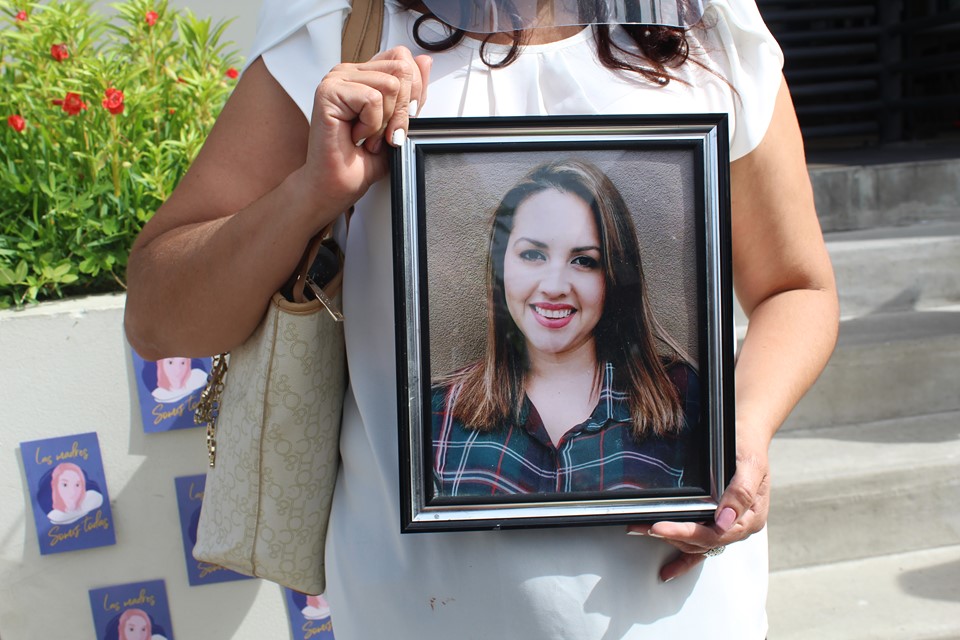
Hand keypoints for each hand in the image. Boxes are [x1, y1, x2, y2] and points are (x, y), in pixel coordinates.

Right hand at [299, 46, 431, 217]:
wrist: (335, 185)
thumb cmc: (359, 160)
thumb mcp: (398, 123)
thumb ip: (412, 93)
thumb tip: (426, 60)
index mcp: (365, 75)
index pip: (402, 58)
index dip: (412, 91)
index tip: (399, 122)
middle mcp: (349, 72)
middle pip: (400, 70)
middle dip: (401, 111)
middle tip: (383, 134)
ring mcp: (336, 79)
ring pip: (390, 85)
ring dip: (384, 121)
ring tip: (367, 136)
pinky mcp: (329, 92)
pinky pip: (372, 99)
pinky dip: (370, 125)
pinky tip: (355, 136)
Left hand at [626, 441, 770, 582]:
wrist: (748, 432)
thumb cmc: (748, 446)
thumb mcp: (749, 465)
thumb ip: (740, 492)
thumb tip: (725, 520)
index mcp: (750, 517)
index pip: (714, 534)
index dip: (685, 533)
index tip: (659, 527)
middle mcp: (738, 525)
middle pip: (701, 542)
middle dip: (669, 536)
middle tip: (641, 527)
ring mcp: (727, 525)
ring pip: (696, 544)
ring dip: (669, 541)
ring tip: (640, 531)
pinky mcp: (716, 521)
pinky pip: (700, 545)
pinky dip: (684, 559)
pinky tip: (668, 570)